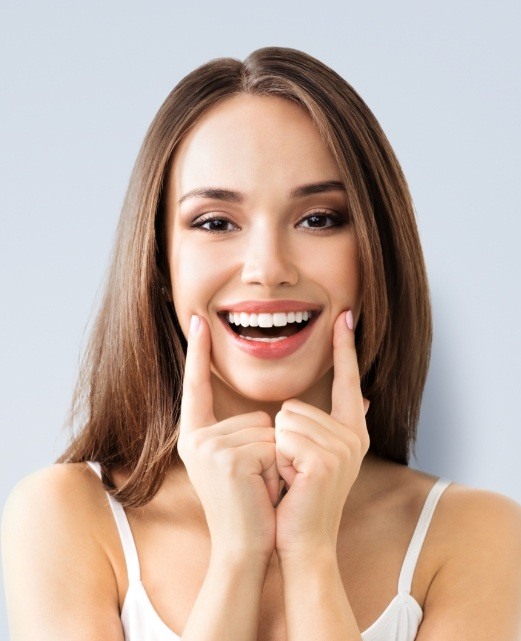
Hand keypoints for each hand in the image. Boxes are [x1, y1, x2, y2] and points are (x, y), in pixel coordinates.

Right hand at [177, 315, 278, 559]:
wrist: (244, 547)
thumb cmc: (250, 503)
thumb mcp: (246, 460)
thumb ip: (256, 429)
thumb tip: (312, 403)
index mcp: (196, 436)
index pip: (196, 387)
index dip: (198, 353)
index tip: (198, 320)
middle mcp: (195, 438)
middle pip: (256, 415)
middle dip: (269, 449)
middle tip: (254, 482)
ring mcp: (208, 447)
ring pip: (268, 430)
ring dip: (276, 460)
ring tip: (257, 488)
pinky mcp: (226, 458)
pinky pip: (273, 445)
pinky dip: (278, 469)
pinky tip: (260, 491)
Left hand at [274, 310, 369, 556]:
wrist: (302, 541)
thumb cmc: (301, 497)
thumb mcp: (320, 456)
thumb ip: (337, 425)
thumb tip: (368, 398)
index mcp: (353, 431)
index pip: (347, 379)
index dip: (345, 347)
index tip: (346, 314)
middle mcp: (354, 436)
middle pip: (294, 405)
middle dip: (283, 438)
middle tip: (295, 471)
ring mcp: (342, 448)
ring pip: (284, 419)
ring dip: (278, 449)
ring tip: (293, 478)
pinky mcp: (323, 461)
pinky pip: (282, 436)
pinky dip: (277, 460)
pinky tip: (291, 483)